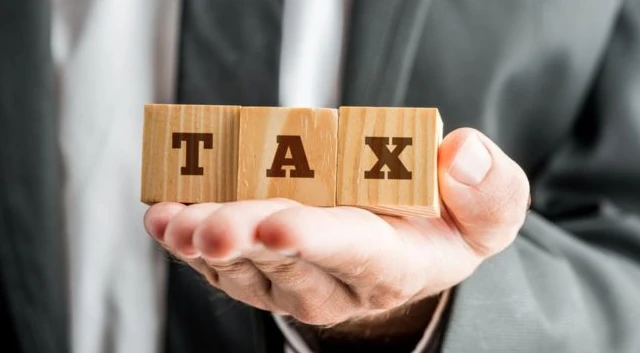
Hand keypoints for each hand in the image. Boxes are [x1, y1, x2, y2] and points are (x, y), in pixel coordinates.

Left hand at [144, 128, 528, 333]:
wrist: (406, 253)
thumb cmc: (444, 225)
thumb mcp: (489, 213)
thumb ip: (489, 191)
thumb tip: (462, 153)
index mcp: (392, 265)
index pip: (352, 253)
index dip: (315, 239)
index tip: (280, 224)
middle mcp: (336, 283)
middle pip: (285, 263)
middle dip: (247, 241)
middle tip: (213, 223)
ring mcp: (293, 281)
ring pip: (244, 268)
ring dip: (206, 243)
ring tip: (175, 221)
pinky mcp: (263, 269)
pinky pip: (222, 262)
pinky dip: (190, 239)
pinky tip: (167, 219)